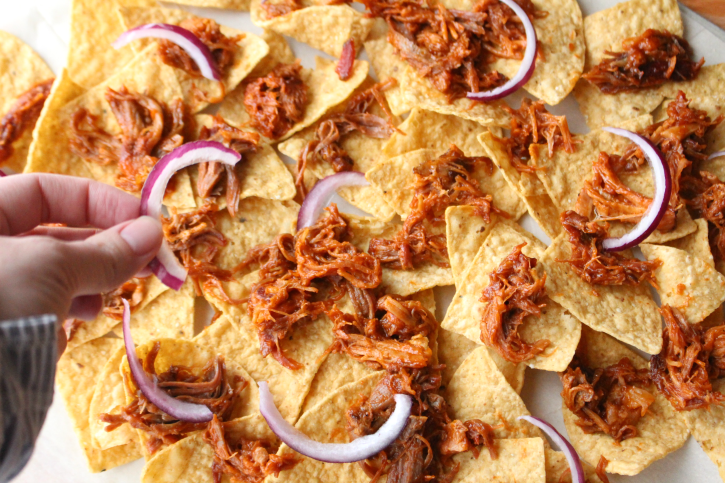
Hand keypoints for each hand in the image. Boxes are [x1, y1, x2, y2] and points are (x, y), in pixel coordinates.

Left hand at [0, 174, 162, 350]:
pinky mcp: (7, 323)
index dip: (98, 199)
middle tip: (150, 254)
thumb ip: (105, 249)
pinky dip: (75, 301)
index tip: (143, 219)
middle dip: (105, 240)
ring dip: (96, 272)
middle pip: (54, 230)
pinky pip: (48, 300)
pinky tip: (89, 312)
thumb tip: (153, 232)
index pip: (44, 191)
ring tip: (121, 284)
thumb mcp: (50, 267)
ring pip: (57, 268)